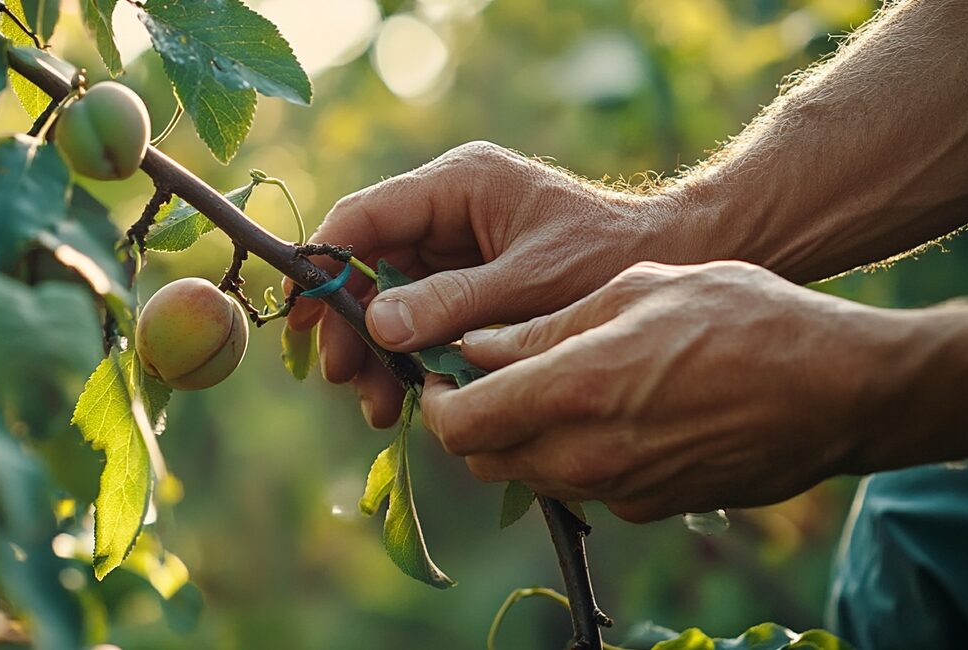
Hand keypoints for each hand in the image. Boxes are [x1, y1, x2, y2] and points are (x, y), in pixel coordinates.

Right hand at [288, 141, 688, 427]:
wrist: (666, 258)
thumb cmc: (607, 257)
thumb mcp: (530, 282)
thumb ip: (453, 302)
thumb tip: (377, 324)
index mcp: (458, 184)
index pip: (365, 217)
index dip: (323, 266)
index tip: (300, 319)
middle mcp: (446, 208)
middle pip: (368, 265)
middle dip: (353, 326)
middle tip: (347, 380)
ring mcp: (455, 244)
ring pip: (388, 297)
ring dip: (377, 352)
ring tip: (380, 408)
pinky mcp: (467, 279)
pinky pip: (419, 316)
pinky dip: (408, 356)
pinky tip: (405, 396)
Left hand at [421, 261, 919, 521]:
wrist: (840, 388)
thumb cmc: (746, 318)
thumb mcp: (637, 291)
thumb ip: (545, 327)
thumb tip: (477, 347)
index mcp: (576, 391)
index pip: (460, 424)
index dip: (437, 400)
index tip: (442, 371)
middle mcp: (588, 455)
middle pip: (484, 460)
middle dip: (470, 421)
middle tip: (487, 376)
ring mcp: (622, 490)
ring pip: (531, 477)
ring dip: (520, 438)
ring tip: (550, 385)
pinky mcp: (653, 506)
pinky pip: (585, 485)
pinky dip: (573, 455)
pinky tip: (609, 411)